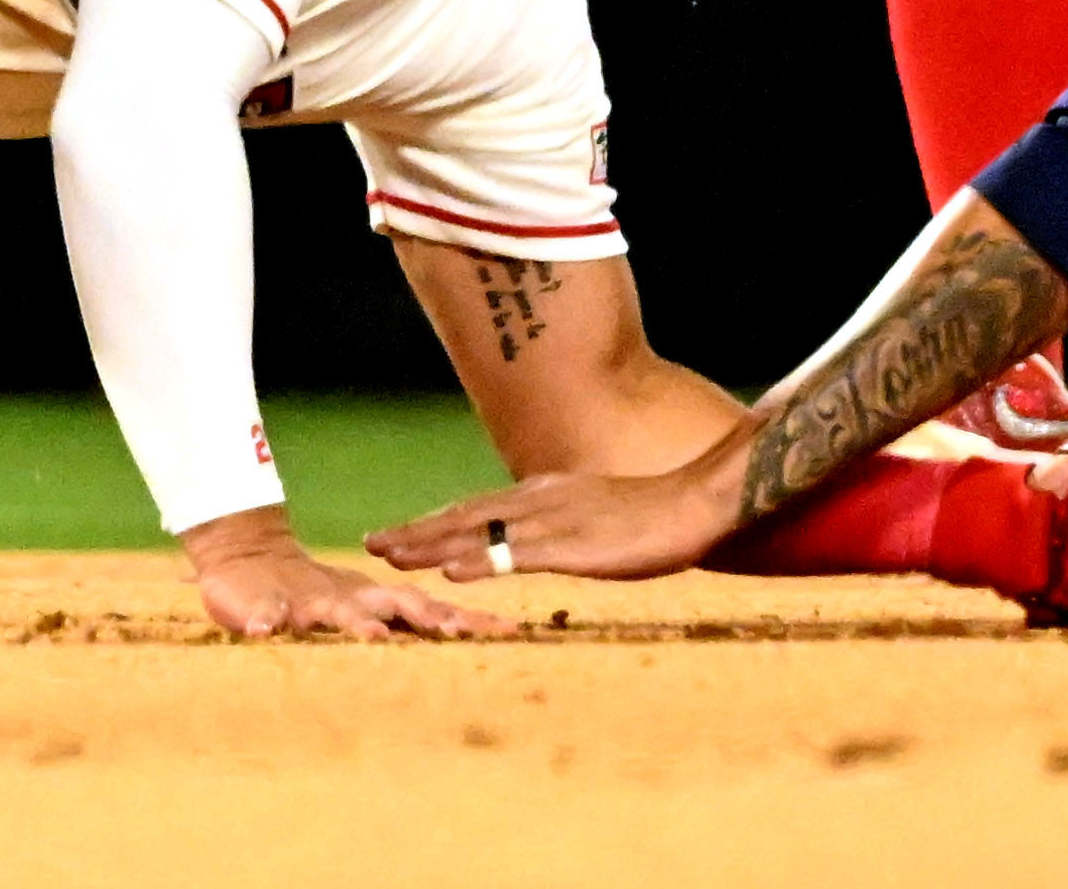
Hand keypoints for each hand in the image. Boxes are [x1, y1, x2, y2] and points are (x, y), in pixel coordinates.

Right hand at [180, 507, 509, 637]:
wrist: (248, 558)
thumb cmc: (318, 595)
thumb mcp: (363, 609)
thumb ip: (408, 619)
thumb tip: (467, 635)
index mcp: (378, 598)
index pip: (435, 609)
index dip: (471, 620)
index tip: (511, 632)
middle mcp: (351, 597)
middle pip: (398, 604)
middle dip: (429, 619)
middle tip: (457, 634)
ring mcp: (307, 603)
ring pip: (336, 611)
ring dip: (357, 625)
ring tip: (375, 639)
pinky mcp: (261, 608)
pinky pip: (262, 616)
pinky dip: (264, 621)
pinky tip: (261, 631)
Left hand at [366, 453, 744, 585]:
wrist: (694, 505)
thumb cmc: (652, 516)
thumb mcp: (594, 515)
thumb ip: (560, 525)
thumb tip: (533, 541)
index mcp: (544, 494)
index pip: (476, 507)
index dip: (433, 522)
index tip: (396, 533)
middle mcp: (539, 500)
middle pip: (465, 515)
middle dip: (417, 531)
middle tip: (373, 544)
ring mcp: (553, 521)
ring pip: (479, 532)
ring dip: (432, 545)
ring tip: (392, 556)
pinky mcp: (573, 545)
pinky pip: (517, 554)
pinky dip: (481, 561)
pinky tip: (452, 573)